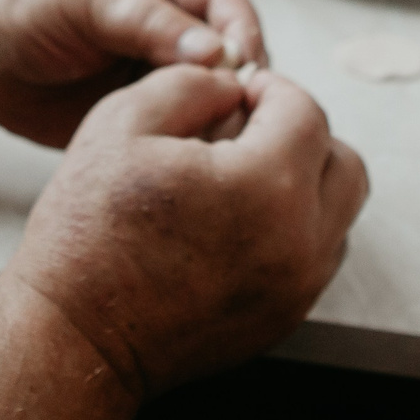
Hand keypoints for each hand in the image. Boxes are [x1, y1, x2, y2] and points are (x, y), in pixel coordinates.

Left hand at [0, 0, 265, 147]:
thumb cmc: (25, 6)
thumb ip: (149, 22)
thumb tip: (214, 52)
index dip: (239, 27)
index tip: (243, 61)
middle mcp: (171, 26)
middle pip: (229, 50)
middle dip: (238, 77)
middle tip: (236, 105)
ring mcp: (159, 71)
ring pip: (213, 93)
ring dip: (220, 113)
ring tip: (215, 134)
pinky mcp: (146, 112)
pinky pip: (182, 126)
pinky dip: (192, 140)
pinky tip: (191, 154)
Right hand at [0, 64, 367, 399]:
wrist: (76, 335)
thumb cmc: (89, 234)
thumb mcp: (122, 124)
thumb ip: (190, 83)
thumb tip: (231, 85)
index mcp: (266, 185)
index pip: (306, 112)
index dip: (271, 89)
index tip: (238, 93)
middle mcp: (299, 240)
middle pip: (343, 163)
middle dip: (302, 135)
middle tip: (249, 132)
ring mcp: (297, 287)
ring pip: (339, 213)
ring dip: (304, 184)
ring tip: (242, 180)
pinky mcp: (285, 316)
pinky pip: (316, 256)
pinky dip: (293, 229)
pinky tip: (236, 225)